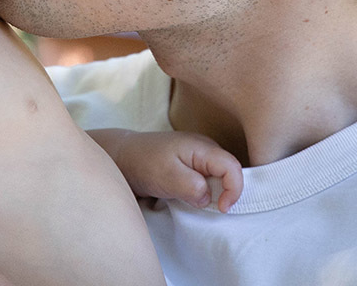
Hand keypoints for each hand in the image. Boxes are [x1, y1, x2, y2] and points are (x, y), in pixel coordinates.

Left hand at [99, 130, 243, 212]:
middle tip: (214, 210)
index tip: (222, 209)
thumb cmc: (143, 163)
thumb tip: (209, 198)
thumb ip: (192, 186)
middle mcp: (205, 149)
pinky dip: (207, 192)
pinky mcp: (192, 166)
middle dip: (228, 193)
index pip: (232, 167)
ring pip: (220, 177)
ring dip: (217, 193)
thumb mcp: (167, 176)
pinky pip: (209, 179)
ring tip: (201, 204)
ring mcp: (199, 157)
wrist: (122, 156)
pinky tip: (195, 199)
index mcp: (202, 147)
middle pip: (230, 172)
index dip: (234, 190)